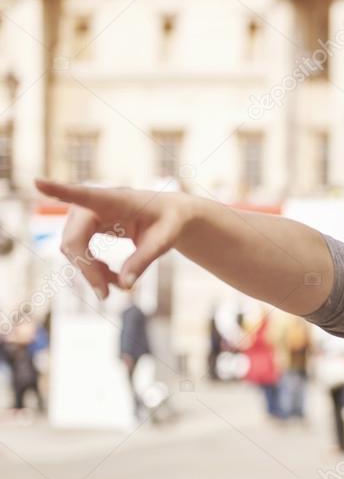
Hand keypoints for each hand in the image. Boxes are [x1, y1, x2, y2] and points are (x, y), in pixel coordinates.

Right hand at [35, 179, 193, 298]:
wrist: (171, 217)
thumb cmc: (170, 222)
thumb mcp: (165, 241)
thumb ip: (144, 260)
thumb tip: (125, 285)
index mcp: (116, 199)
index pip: (84, 195)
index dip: (59, 191)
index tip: (37, 182)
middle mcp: (94, 204)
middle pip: (73, 239)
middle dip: (87, 269)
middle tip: (106, 296)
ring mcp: (87, 215)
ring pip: (73, 249)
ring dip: (92, 272)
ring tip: (120, 286)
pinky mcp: (86, 227)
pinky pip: (79, 252)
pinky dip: (93, 269)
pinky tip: (114, 278)